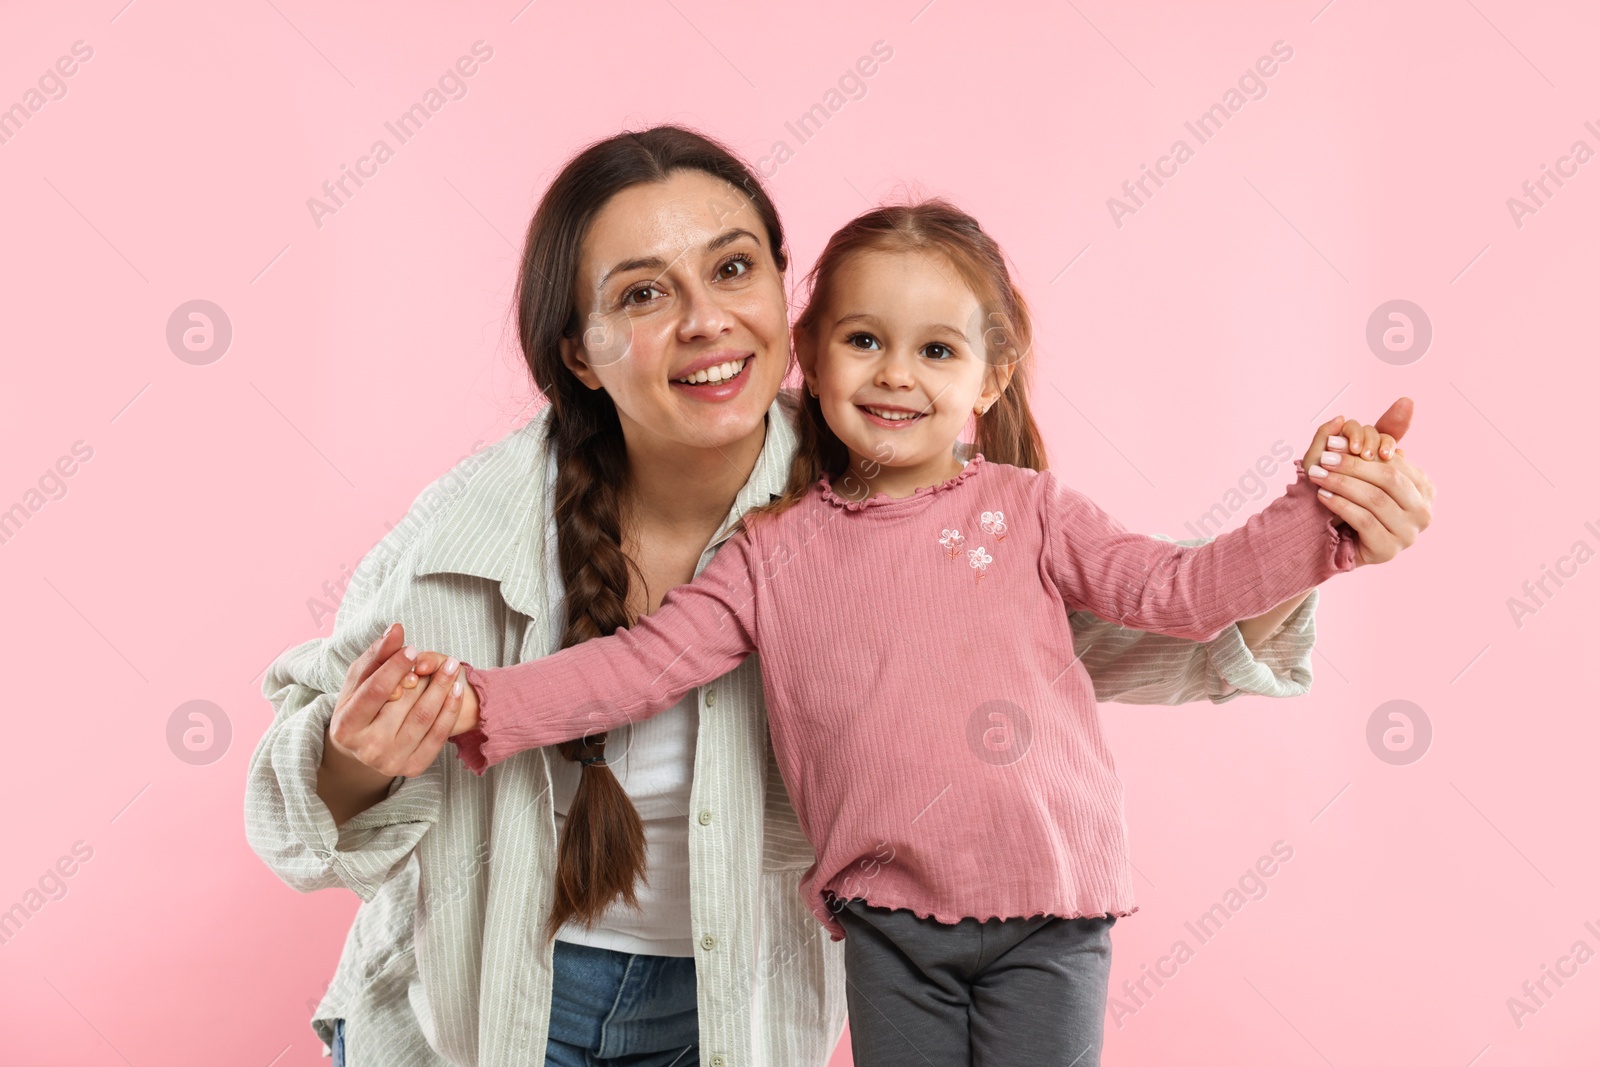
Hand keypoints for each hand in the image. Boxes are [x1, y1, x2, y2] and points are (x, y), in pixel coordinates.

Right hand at [326, 624, 468, 778]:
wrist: (363, 745)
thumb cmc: (360, 703)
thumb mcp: (360, 678)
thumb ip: (377, 654)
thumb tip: (396, 629)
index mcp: (346, 727)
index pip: (375, 691)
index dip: (395, 667)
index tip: (413, 648)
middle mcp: (367, 749)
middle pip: (403, 703)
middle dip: (424, 677)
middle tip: (444, 660)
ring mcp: (390, 762)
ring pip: (424, 717)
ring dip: (443, 688)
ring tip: (453, 667)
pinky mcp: (413, 767)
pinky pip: (439, 735)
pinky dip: (450, 709)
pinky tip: (456, 689)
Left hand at [1304, 397, 1433, 566]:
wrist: (1340, 539)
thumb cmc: (1357, 497)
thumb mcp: (1369, 465)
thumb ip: (1387, 433)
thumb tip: (1407, 399)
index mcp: (1425, 488)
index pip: (1395, 463)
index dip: (1362, 449)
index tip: (1330, 441)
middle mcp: (1424, 512)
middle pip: (1387, 480)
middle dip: (1351, 466)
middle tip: (1322, 457)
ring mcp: (1409, 534)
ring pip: (1375, 500)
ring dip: (1341, 484)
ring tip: (1316, 474)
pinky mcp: (1389, 551)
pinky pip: (1364, 522)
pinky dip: (1341, 506)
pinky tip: (1323, 496)